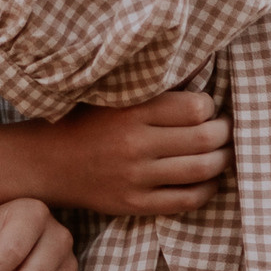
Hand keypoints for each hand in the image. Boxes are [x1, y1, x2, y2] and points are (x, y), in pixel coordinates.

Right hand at [51, 89, 229, 217]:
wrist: (47, 162)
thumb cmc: (86, 122)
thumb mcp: (114, 95)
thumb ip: (154, 87)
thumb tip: (203, 67)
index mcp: (132, 112)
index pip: (195, 108)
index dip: (210, 107)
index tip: (207, 107)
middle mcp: (135, 145)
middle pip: (204, 139)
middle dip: (224, 133)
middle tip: (223, 129)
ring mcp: (135, 178)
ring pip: (200, 170)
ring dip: (222, 160)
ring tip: (222, 152)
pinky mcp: (134, 203)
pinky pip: (186, 200)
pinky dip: (207, 189)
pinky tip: (208, 179)